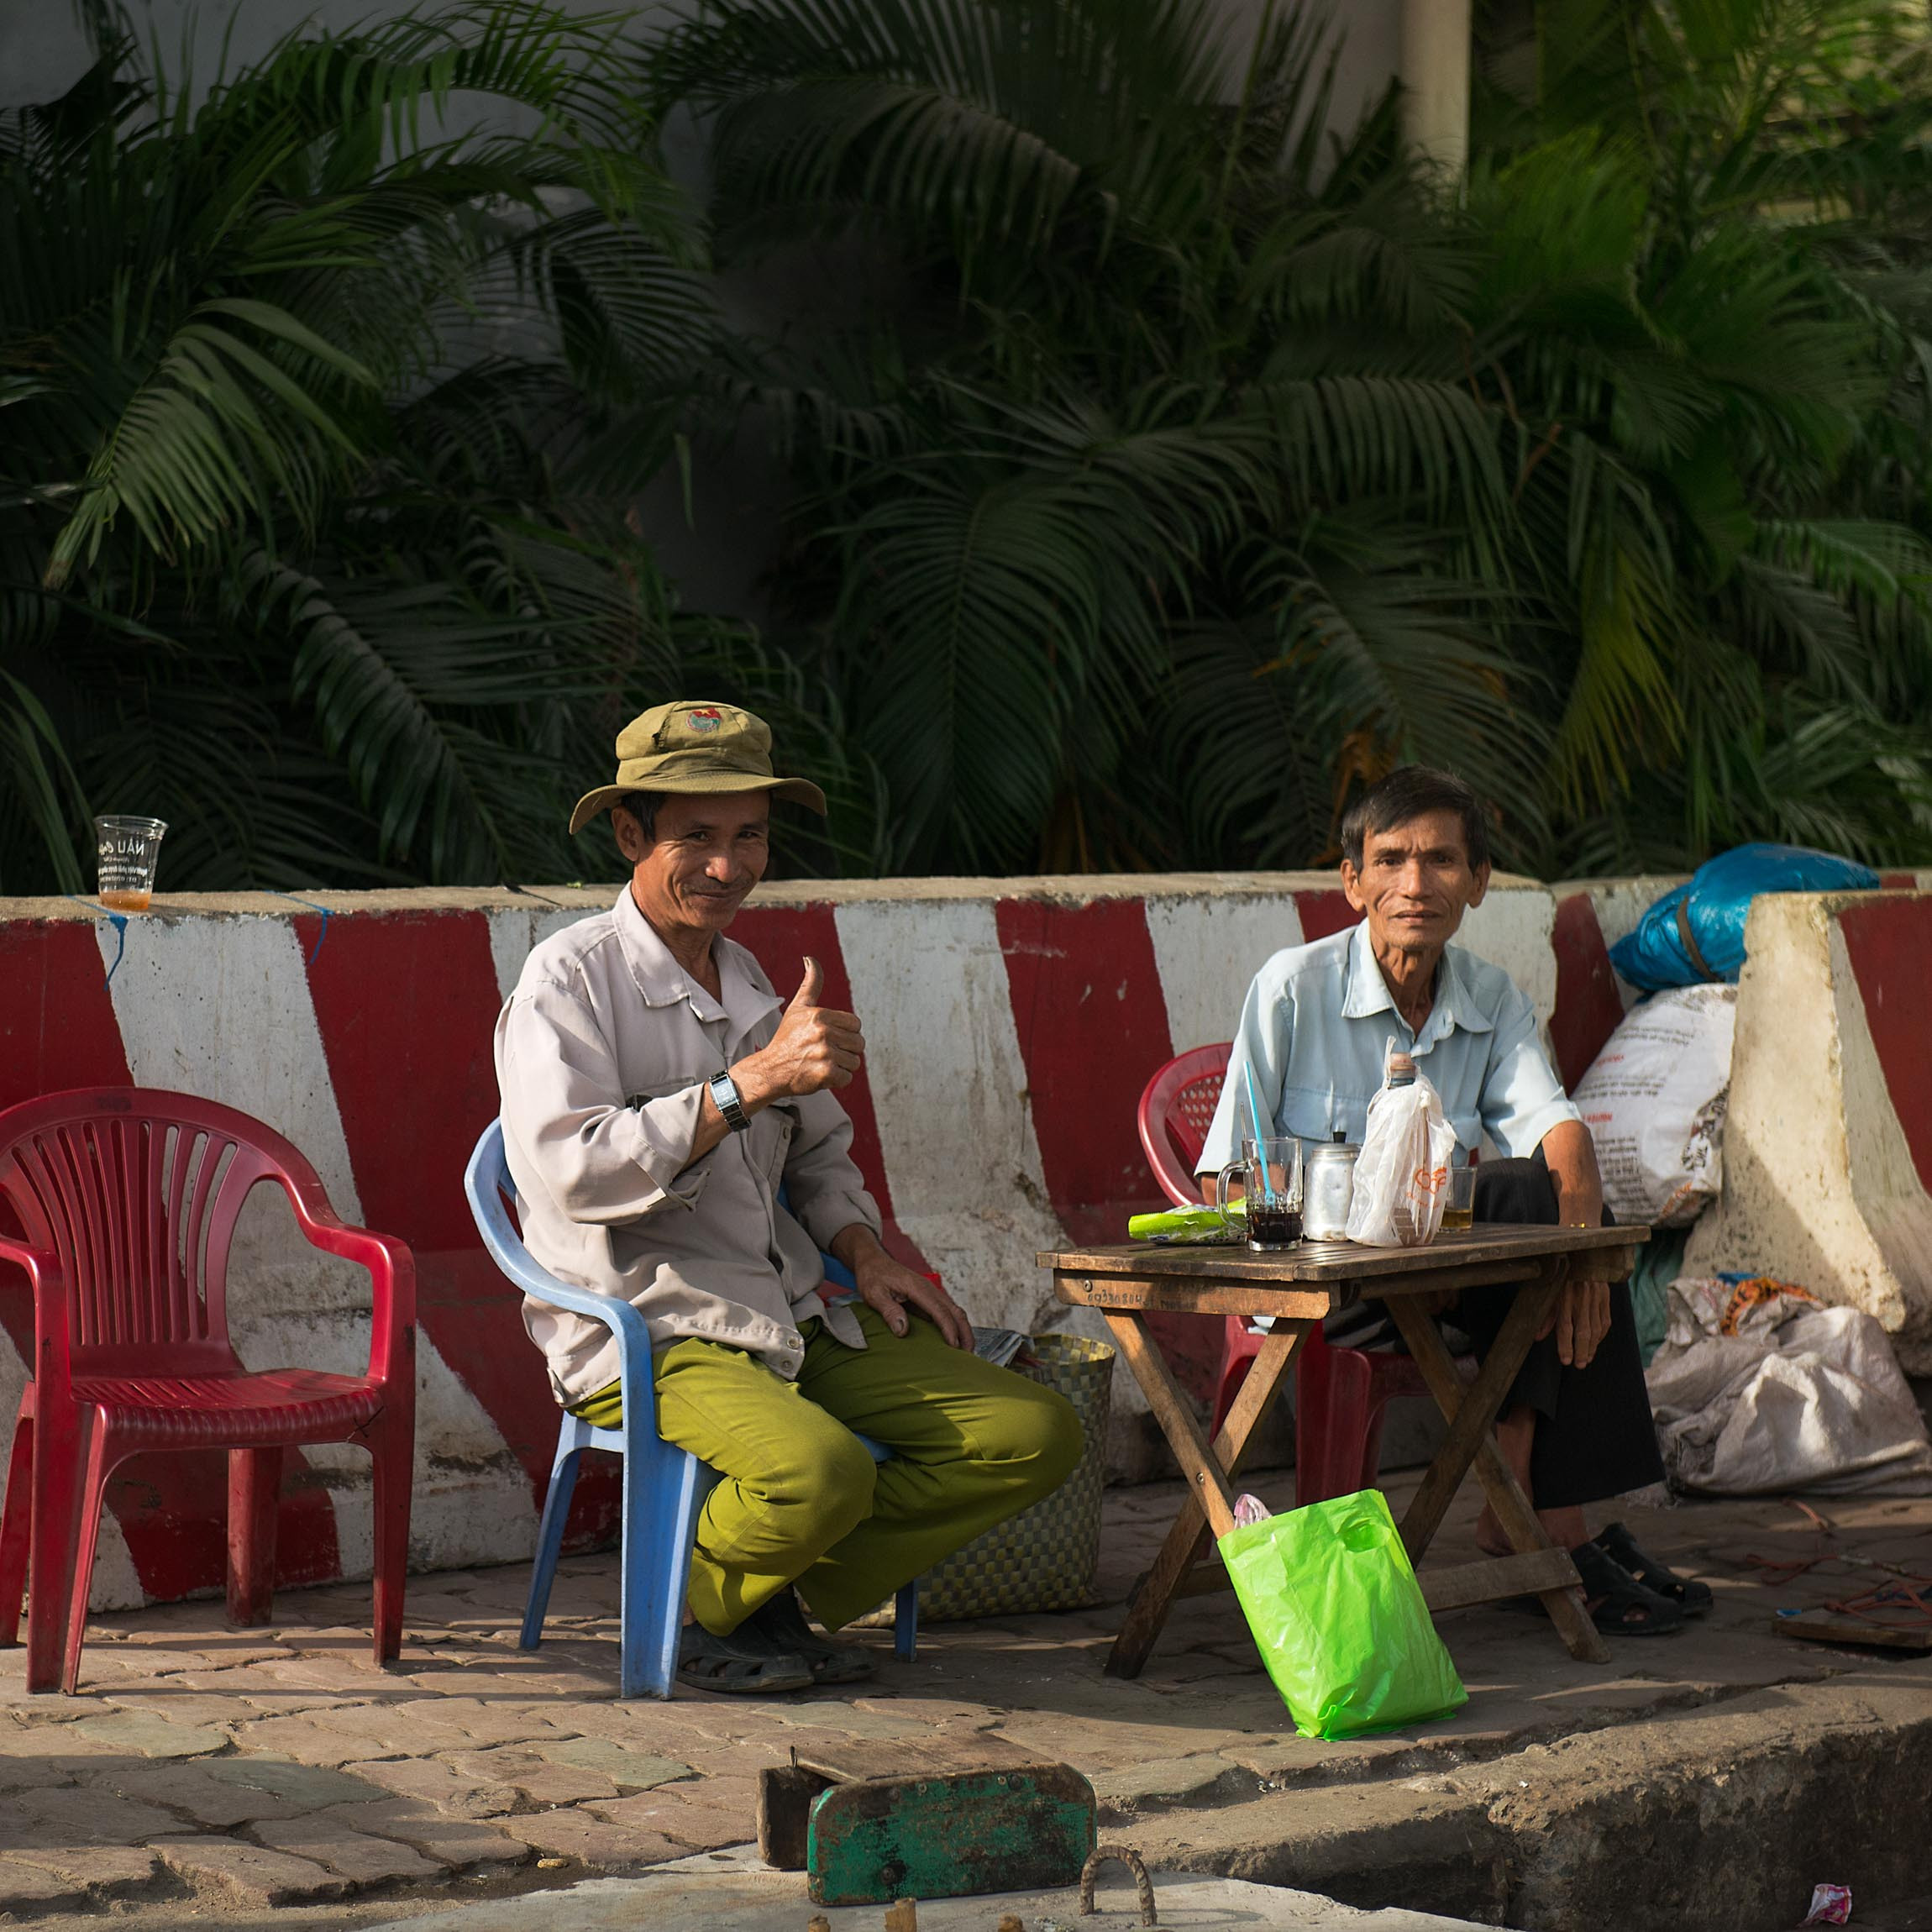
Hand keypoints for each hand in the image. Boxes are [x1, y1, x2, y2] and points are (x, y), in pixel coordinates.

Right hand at [739, 958, 863, 1101]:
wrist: (770, 1069)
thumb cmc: (786, 1039)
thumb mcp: (798, 1007)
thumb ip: (811, 983)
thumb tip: (810, 959)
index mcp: (820, 1016)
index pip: (856, 1025)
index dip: (845, 1033)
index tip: (829, 1037)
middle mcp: (823, 1033)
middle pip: (858, 1044)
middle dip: (845, 1050)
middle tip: (824, 1052)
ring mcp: (825, 1054)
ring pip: (854, 1062)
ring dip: (840, 1066)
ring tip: (820, 1063)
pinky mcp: (826, 1074)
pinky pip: (847, 1078)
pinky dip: (836, 1080)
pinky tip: (820, 1074)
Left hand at [854, 1253, 973, 1349]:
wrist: (874, 1262)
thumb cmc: (873, 1276)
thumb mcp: (874, 1294)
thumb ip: (889, 1310)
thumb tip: (903, 1330)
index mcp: (918, 1288)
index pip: (940, 1311)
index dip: (949, 1329)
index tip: (954, 1347)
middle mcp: (929, 1290)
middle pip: (956, 1312)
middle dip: (965, 1333)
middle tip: (968, 1355)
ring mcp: (930, 1294)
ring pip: (955, 1312)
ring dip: (963, 1330)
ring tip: (966, 1351)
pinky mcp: (928, 1300)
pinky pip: (946, 1313)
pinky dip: (955, 1326)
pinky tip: (954, 1340)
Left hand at [1537, 1278, 1611, 1368]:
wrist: (1582, 1250)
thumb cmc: (1559, 1271)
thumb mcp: (1548, 1289)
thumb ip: (1546, 1314)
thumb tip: (1538, 1337)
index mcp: (1565, 1295)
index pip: (1565, 1326)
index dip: (1565, 1345)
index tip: (1565, 1360)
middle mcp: (1582, 1297)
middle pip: (1583, 1331)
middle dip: (1581, 1351)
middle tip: (1578, 1365)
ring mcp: (1596, 1297)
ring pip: (1596, 1328)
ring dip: (1592, 1347)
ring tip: (1587, 1359)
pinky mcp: (1605, 1295)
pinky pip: (1605, 1320)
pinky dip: (1601, 1334)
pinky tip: (1596, 1343)